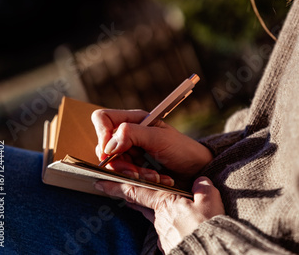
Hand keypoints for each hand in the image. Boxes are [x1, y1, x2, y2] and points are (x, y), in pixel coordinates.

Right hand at [91, 109, 212, 184]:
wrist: (197, 169)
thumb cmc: (183, 149)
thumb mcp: (160, 138)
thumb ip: (133, 134)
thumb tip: (109, 143)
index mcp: (133, 119)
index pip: (102, 118)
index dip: (101, 133)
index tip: (109, 151)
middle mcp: (128, 134)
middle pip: (105, 146)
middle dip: (121, 162)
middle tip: (138, 170)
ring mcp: (129, 151)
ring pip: (113, 164)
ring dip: (132, 173)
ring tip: (153, 176)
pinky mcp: (132, 168)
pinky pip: (123, 176)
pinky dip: (137, 180)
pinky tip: (155, 179)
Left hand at [94, 175, 224, 253]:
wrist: (210, 254)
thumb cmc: (209, 229)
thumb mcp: (210, 201)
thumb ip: (203, 188)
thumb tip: (201, 181)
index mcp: (165, 203)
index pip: (135, 191)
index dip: (116, 186)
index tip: (99, 183)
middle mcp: (160, 220)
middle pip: (143, 205)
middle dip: (133, 198)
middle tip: (123, 191)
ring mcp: (164, 236)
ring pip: (155, 218)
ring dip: (155, 211)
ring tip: (161, 206)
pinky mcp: (170, 248)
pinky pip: (165, 231)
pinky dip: (168, 225)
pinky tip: (177, 225)